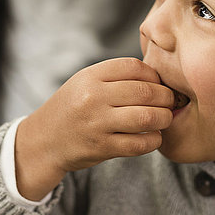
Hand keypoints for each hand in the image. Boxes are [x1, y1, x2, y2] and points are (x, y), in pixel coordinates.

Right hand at [14, 58, 173, 199]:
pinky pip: (139, 144)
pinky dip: (154, 140)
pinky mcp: (102, 148)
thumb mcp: (84, 82)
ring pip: (147, 117)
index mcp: (90, 76)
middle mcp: (93, 97)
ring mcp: (97, 123)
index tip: (157, 83)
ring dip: (164, 118)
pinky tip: (153, 136)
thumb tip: (158, 78)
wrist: (44, 141)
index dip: (153, 74)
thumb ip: (115, 77)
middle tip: (170, 101)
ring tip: (164, 118)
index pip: (134, 67)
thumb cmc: (72, 108)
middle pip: (145, 91)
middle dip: (165, 97)